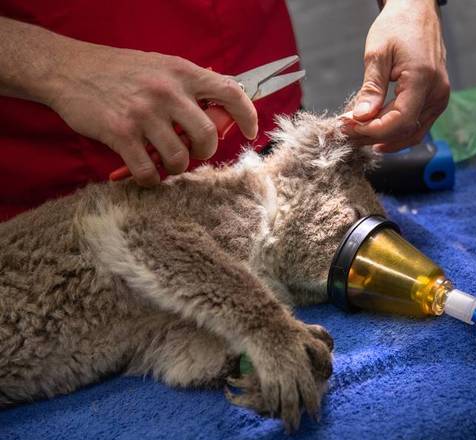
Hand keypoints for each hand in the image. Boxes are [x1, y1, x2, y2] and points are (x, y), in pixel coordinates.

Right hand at [47, 44, 257, 185]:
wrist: (68, 69)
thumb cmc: (120, 70)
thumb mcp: (161, 66)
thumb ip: (191, 85)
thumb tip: (224, 105)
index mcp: (182, 72)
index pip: (230, 93)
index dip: (247, 116)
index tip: (250, 133)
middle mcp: (167, 92)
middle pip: (207, 135)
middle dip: (205, 152)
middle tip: (195, 153)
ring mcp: (144, 113)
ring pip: (180, 158)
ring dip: (177, 168)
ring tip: (168, 163)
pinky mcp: (120, 133)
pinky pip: (148, 170)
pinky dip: (151, 179)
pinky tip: (146, 174)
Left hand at [343, 0, 449, 151]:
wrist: (417, 11)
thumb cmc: (399, 25)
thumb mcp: (378, 54)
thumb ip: (371, 88)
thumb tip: (361, 117)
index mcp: (423, 79)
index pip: (400, 121)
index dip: (373, 130)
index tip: (349, 128)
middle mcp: (437, 93)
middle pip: (406, 130)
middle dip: (374, 136)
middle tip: (347, 133)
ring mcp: (439, 98)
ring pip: (414, 133)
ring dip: (386, 138)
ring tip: (359, 135)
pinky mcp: (436, 99)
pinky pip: (418, 124)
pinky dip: (397, 131)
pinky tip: (376, 131)